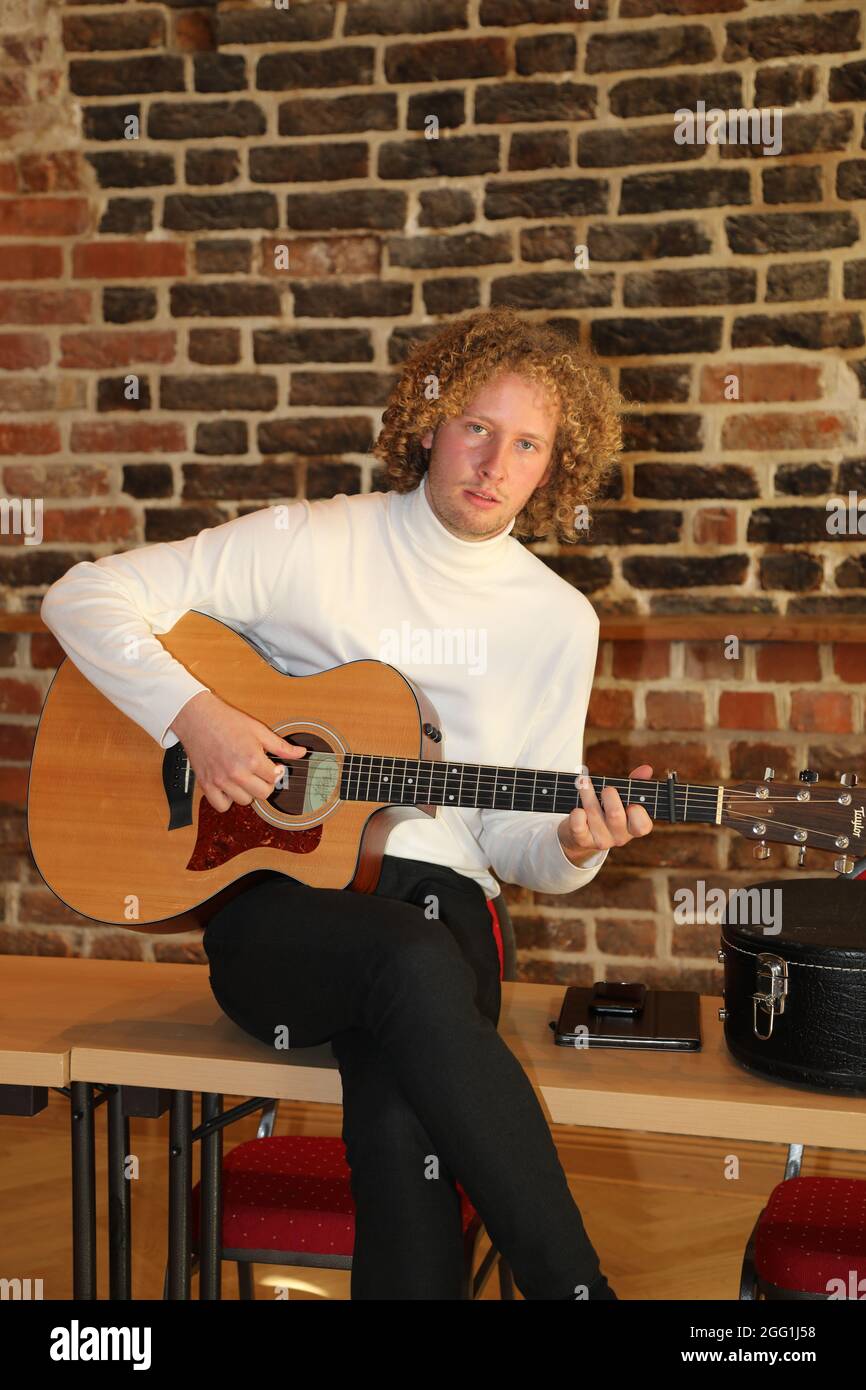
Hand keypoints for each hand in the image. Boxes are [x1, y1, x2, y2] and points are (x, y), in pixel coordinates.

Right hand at [170, 690, 305, 812]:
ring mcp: (220, 781)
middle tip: (260, 772)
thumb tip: (301, 753)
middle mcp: (236, 773)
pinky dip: (227, 800)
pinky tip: (229, 787)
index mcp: (252, 759)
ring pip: (244, 801)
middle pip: (263, 794)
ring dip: (247, 791)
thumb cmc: (226, 721)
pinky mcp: (206, 784)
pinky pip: (222, 806)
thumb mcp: (258, 730)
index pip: (275, 778)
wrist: (198, 718)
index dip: (277, 772)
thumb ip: (281, 746)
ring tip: (244, 777)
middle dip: (265, 783)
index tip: (273, 767)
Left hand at [557, 763, 654, 864]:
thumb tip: (646, 769)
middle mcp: (619, 837)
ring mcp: (601, 840)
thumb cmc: (606, 811)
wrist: (581, 835)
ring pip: (594, 813)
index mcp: (632, 827)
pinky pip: (578, 826)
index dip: (638, 814)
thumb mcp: (622, 799)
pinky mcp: (582, 840)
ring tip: (584, 782)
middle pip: (616, 815)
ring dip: (587, 793)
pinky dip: (577, 814)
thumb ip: (634, 785)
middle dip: (609, 795)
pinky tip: (578, 808)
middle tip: (606, 789)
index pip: (643, 826)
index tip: (632, 804)